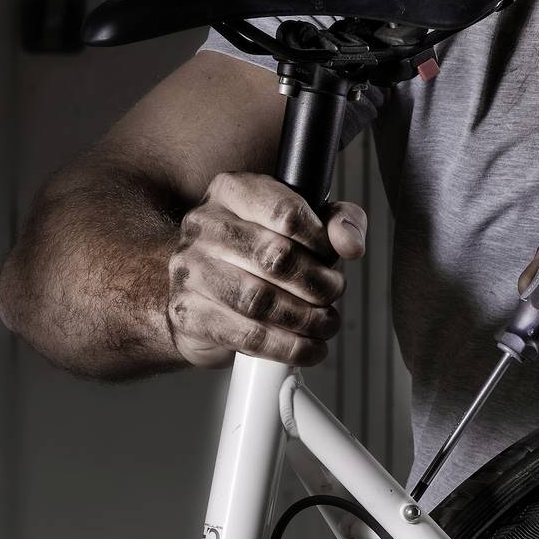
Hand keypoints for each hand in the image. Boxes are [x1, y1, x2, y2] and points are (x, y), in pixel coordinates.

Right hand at [166, 171, 368, 367]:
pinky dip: (287, 347)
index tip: (332, 257)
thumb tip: (350, 243)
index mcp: (231, 191)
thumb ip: (337, 221)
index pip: (285, 211)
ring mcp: (190, 269)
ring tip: (324, 324)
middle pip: (276, 257)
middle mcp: (204, 225)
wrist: (204, 294)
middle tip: (332, 295)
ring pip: (261, 300)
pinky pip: (247, 335)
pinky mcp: (188, 313)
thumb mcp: (303, 224)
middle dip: (318, 284)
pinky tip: (306, 348)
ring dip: (306, 319)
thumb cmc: (256, 255)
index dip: (320, 240)